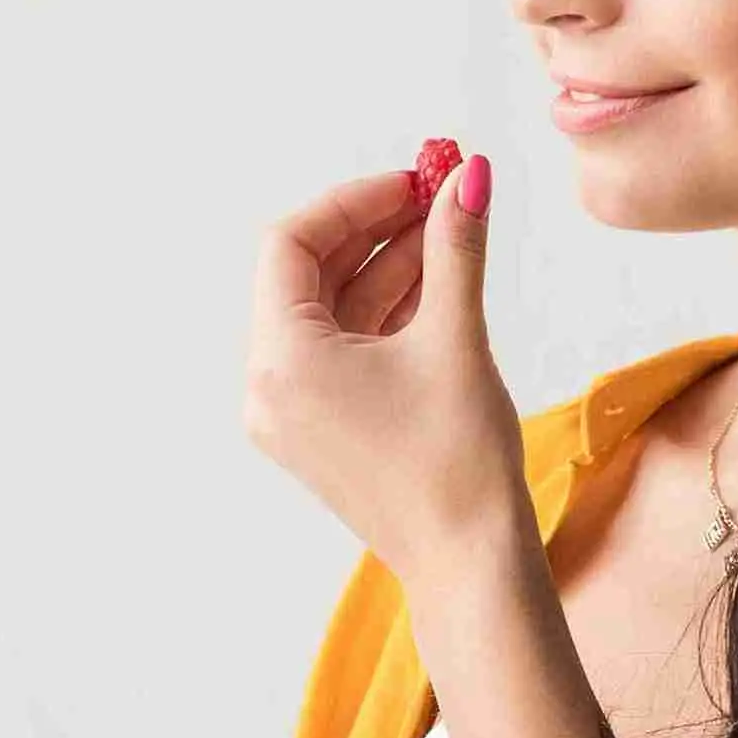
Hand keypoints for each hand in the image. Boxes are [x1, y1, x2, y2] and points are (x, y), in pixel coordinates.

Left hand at [248, 149, 529, 584]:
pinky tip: (437, 279)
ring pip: (330, 311)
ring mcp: (290, 413)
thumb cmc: (458, 462)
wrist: (469, 563)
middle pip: (307, 274)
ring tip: (450, 227)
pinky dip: (382, 312)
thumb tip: (468, 174)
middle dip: (375, 228)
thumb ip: (455, 247)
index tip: (416, 179)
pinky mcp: (321, 430)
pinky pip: (341, 350)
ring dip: (386, 266)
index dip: (355, 201)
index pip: (292, 243)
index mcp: (281, 360)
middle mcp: (268, 386)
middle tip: (439, 192)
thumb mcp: (455, 337)